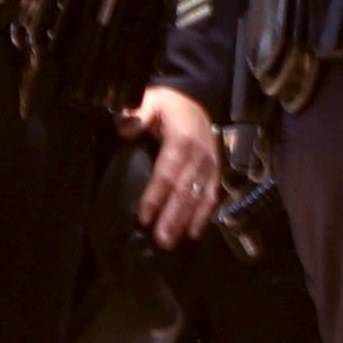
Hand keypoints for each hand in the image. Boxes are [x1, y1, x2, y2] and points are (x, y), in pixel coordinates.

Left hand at [129, 84, 221, 248]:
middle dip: (172, 217)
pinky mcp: (215, 171)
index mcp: (182, 139)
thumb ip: (137, 113)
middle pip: (184, 191)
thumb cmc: (169, 105)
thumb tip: (126, 127)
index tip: (144, 217)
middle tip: (161, 240)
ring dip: (186, 221)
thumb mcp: (151, 101)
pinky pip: (212, 196)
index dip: (156, 195)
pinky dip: (204, 215)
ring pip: (198, 197)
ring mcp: (210, 165)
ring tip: (173, 242)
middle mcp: (199, 155)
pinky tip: (194, 232)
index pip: (167, 172)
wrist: (196, 100)